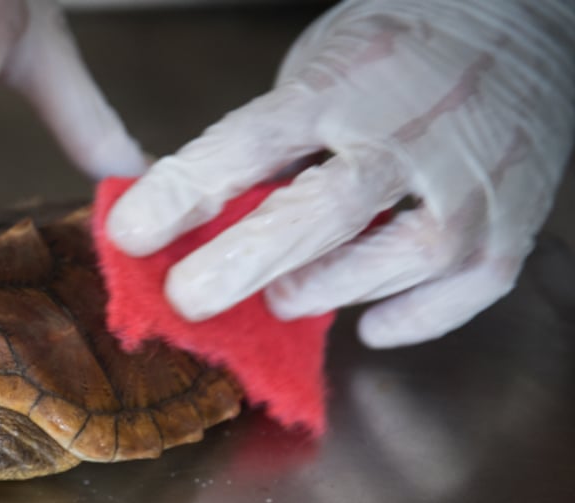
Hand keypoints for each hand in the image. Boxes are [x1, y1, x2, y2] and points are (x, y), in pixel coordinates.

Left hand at [106, 0, 574, 347]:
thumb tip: (190, 220)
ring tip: (285, 296)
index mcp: (344, 84)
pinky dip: (415, 317)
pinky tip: (371, 322)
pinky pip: (469, 286)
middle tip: (189, 299)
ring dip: (332, 288)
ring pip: (404, 254)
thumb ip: (268, 143)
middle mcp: (410, 129)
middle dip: (248, 260)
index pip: (251, 142)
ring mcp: (470, 178)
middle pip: (326, 209)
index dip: (186, 193)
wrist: (522, 22)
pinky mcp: (514, 218)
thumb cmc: (396, 54)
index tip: (131, 236)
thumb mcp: (319, 69)